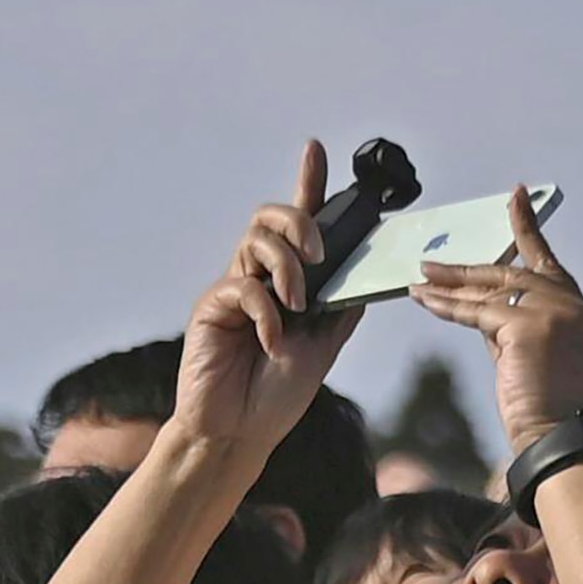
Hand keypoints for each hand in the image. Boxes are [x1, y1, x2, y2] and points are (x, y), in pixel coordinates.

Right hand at [165, 142, 371, 464]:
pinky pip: (241, 288)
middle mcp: (257, 277)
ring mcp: (232, 290)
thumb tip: (370, 277)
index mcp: (287, 282)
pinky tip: (270, 343)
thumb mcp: (324, 347)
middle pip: (271, 217)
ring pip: (256, 241)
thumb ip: (341, 309)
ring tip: (297, 309)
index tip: (317, 149)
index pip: (298, 224)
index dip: (308, 183)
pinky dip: (265, 314)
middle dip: (299, 222)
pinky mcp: (211, 308)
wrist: (240, 434)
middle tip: (318, 253)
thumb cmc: (276, 394)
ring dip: (287, 269)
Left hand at [411, 193, 582, 445]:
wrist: (561, 443)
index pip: (552, 271)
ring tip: (421, 277)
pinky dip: (448, 306)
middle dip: (475, 265)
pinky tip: (424, 299)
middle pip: (519, 275)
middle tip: (439, 259)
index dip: (529, 235)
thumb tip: (482, 310)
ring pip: (495, 290)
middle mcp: (580, 309)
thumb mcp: (539, 366)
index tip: (514, 201)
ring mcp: (558, 312)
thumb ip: (518, 332)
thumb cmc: (552, 419)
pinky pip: (478, 311)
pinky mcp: (530, 323)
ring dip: (452, 284)